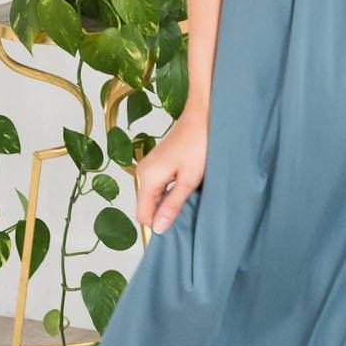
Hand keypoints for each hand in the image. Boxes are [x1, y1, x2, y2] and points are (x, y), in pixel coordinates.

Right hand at [135, 106, 207, 233]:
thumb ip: (172, 205)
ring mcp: (148, 166)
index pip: (143, 215)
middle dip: (163, 213)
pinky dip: (169, 191)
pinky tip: (185, 187)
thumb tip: (158, 228)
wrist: (202, 117)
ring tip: (189, 198)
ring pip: (153, 196)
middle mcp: (142, 172)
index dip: (158, 223)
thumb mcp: (188, 180)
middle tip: (187, 210)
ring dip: (168, 202)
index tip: (179, 223)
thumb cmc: (198, 146)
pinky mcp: (157, 163)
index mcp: (147, 178)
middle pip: (146, 206)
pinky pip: (158, 186)